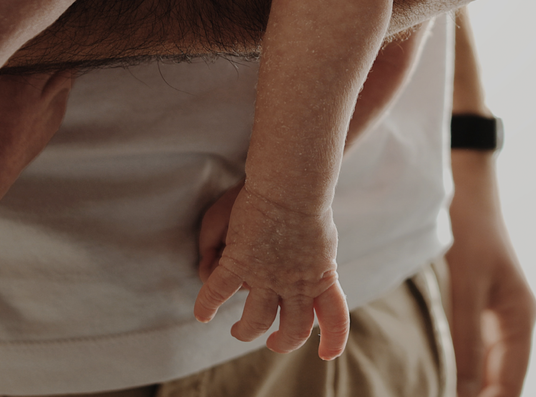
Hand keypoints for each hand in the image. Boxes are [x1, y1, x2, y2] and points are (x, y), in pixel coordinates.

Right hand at [193, 182, 349, 359]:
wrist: (294, 182)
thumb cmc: (309, 204)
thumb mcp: (321, 240)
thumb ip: (313, 266)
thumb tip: (306, 281)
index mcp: (320, 277)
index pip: (333, 317)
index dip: (333, 340)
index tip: (327, 353)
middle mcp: (296, 284)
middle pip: (294, 329)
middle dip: (284, 341)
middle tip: (274, 343)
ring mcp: (267, 276)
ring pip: (257, 320)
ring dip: (247, 330)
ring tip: (239, 330)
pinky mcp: (240, 261)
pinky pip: (220, 290)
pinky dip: (208, 304)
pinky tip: (202, 315)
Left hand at [447, 151, 535, 396]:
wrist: (465, 186)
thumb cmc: (468, 230)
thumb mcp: (466, 285)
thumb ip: (465, 340)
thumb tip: (462, 393)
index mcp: (519, 320)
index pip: (509, 386)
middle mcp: (513, 323)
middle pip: (500, 381)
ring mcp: (497, 316)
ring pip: (486, 369)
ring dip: (468, 388)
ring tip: (437, 396)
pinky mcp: (478, 307)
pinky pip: (473, 351)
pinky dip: (460, 368)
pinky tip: (440, 378)